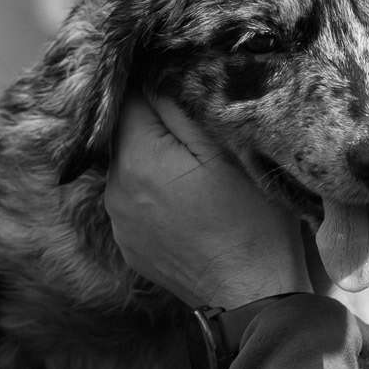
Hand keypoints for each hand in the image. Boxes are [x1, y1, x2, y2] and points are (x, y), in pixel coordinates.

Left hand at [104, 95, 310, 308]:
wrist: (252, 295)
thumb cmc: (251, 221)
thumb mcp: (226, 150)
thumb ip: (182, 107)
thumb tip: (154, 73)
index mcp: (137, 159)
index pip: (131, 98)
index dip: (158, 87)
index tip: (186, 91)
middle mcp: (115, 190)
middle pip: (128, 134)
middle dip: (157, 128)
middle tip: (200, 135)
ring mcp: (119, 222)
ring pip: (132, 168)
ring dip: (157, 162)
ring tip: (198, 175)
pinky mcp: (130, 246)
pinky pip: (136, 203)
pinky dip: (156, 196)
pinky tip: (190, 206)